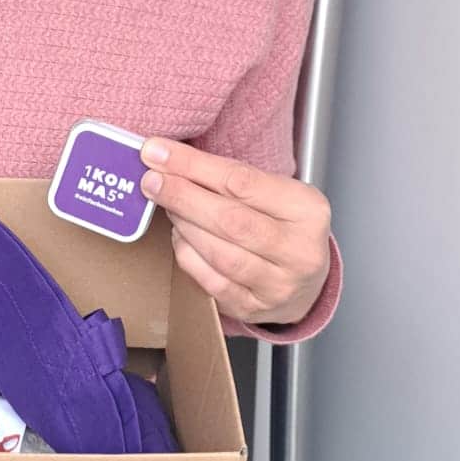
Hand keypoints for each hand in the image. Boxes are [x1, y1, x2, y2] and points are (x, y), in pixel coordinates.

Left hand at [139, 137, 331, 327]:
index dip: (193, 165)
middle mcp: (298, 250)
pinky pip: (212, 282)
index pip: (241, 181)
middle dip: (182, 196)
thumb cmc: (284, 226)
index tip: (158, 152)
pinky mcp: (254, 309)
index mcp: (307, 210)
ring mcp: (278, 285)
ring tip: (167, 207)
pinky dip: (188, 256)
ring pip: (219, 254)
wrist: (307, 282)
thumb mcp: (275, 193)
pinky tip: (180, 238)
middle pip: (230, 220)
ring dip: (184, 226)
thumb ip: (229, 176)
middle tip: (151, 181)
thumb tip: (167, 157)